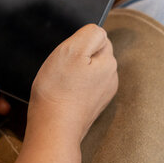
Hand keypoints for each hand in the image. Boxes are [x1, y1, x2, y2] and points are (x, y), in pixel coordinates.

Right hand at [28, 24, 117, 143]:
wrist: (53, 129)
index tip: (68, 56)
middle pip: (92, 55)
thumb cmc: (59, 89)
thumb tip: (98, 32)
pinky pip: (80, 89)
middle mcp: (111, 79)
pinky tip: (61, 95)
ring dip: (73, 73)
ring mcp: (101, 96)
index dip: (79, 42)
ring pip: (85, 72)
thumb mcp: (72, 49)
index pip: (98, 37)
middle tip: (62, 70)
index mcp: (110, 63)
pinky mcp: (90, 108)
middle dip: (77, 57)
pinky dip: (70, 89)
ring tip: (60, 84)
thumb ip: (90, 33)